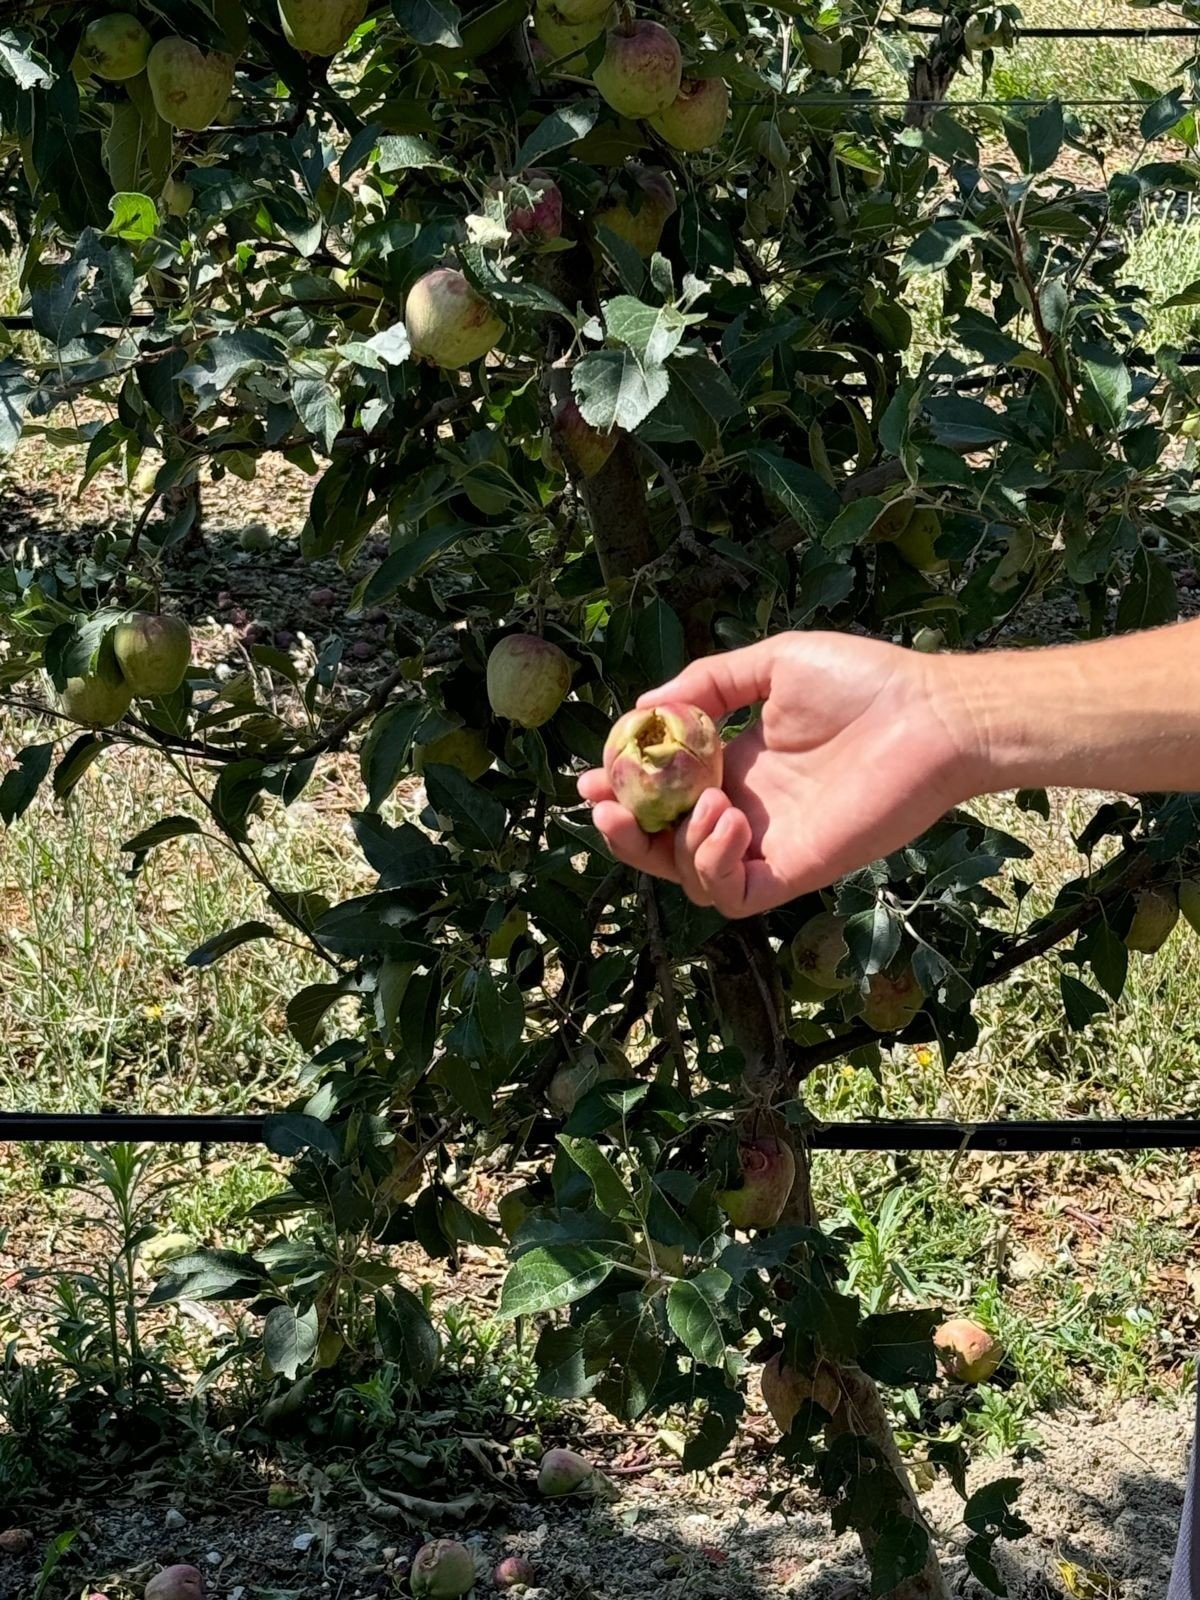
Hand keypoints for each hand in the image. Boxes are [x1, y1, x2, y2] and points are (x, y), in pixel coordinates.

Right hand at [577, 632, 971, 917]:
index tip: (593, 776)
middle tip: (607, 805)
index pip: (665, 793)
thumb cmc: (866, 682)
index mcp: (738, 767)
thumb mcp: (774, 664)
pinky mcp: (796, 870)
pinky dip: (712, 865)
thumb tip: (646, 706)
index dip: (624, 790)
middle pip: (664, 845)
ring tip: (706, 800)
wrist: (931, 714)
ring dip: (675, 844)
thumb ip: (709, 684)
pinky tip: (725, 820)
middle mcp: (747, 812)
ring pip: (691, 876)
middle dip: (625, 831)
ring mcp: (770, 846)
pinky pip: (733, 894)